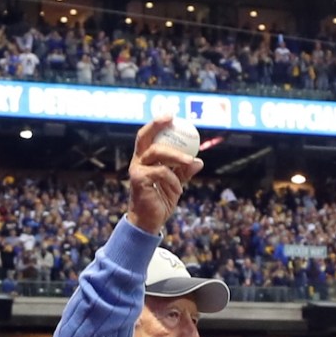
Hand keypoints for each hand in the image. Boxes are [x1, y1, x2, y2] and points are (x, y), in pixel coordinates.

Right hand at [126, 115, 201, 234]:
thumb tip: (199, 161)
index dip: (157, 124)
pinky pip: (160, 172)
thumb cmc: (160, 201)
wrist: (150, 221)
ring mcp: (136, 171)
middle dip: (158, 126)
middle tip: (174, 121)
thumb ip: (184, 172)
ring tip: (189, 162)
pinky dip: (173, 179)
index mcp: (145, 159)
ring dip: (176, 157)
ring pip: (157, 153)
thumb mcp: (176, 184)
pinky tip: (178, 189)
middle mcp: (138, 162)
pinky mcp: (138, 181)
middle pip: (146, 138)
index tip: (171, 115)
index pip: (147, 136)